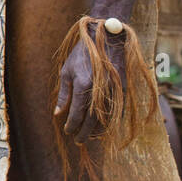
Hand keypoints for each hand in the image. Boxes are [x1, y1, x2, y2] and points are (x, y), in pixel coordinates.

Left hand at [54, 24, 126, 143]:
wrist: (107, 39)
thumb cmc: (82, 54)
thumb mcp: (67, 71)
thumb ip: (64, 94)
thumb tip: (58, 113)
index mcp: (83, 85)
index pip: (77, 113)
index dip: (72, 125)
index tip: (67, 131)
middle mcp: (99, 90)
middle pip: (92, 120)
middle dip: (84, 132)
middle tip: (78, 141)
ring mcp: (114, 91)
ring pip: (106, 118)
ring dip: (97, 130)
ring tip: (88, 136)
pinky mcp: (124, 89)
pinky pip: (117, 111)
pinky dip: (110, 121)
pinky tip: (103, 127)